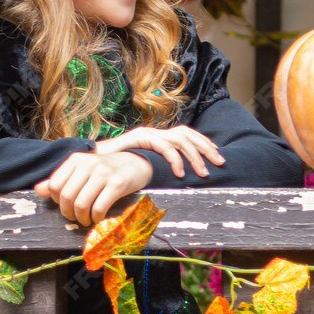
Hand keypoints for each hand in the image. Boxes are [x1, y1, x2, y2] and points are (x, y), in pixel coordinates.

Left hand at [34, 149, 152, 226]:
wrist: (135, 164)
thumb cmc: (104, 170)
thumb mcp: (81, 171)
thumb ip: (60, 180)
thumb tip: (38, 190)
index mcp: (75, 160)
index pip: (55, 185)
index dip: (57, 201)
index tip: (65, 205)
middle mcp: (88, 164)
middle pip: (67, 196)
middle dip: (69, 213)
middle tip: (75, 218)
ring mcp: (103, 173)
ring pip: (82, 204)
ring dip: (82, 218)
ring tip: (85, 220)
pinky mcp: (117, 184)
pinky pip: (99, 207)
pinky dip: (96, 218)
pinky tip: (97, 218)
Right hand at [95, 124, 225, 177]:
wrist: (93, 164)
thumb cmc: (118, 169)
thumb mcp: (145, 169)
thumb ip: (160, 171)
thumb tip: (180, 181)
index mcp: (159, 138)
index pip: (187, 135)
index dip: (204, 143)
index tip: (218, 156)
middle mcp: (156, 132)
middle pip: (188, 134)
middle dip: (206, 148)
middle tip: (220, 163)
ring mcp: (148, 133)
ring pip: (179, 139)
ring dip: (194, 156)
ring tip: (203, 172)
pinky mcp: (139, 137)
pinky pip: (163, 145)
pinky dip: (174, 159)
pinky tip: (180, 173)